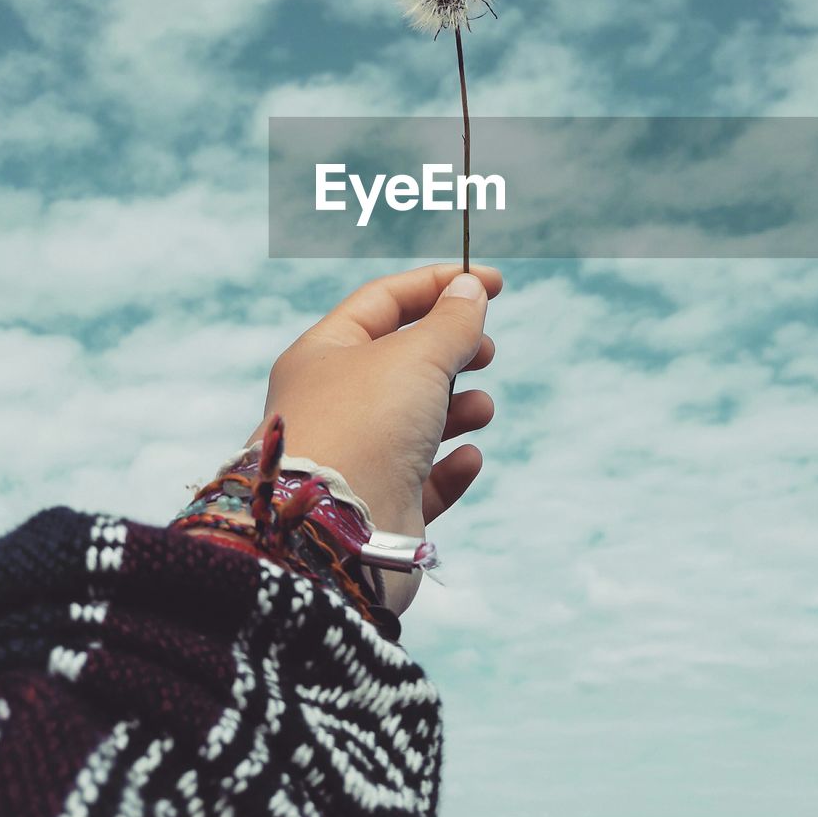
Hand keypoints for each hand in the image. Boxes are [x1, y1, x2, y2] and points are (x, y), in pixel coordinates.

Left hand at [246, 263, 502, 614]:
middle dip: (450, 351)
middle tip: (487, 352)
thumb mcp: (416, 355)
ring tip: (481, 407)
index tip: (492, 283)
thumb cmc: (364, 427)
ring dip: (456, 408)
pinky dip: (450, 466)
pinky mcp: (379, 507)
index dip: (439, 285)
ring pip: (414, 420)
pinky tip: (469, 457)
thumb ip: (450, 322)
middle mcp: (334, 403)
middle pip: (400, 360)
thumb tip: (468, 289)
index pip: (384, 301)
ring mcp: (355, 456)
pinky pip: (422, 479)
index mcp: (325, 354)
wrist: (333, 533)